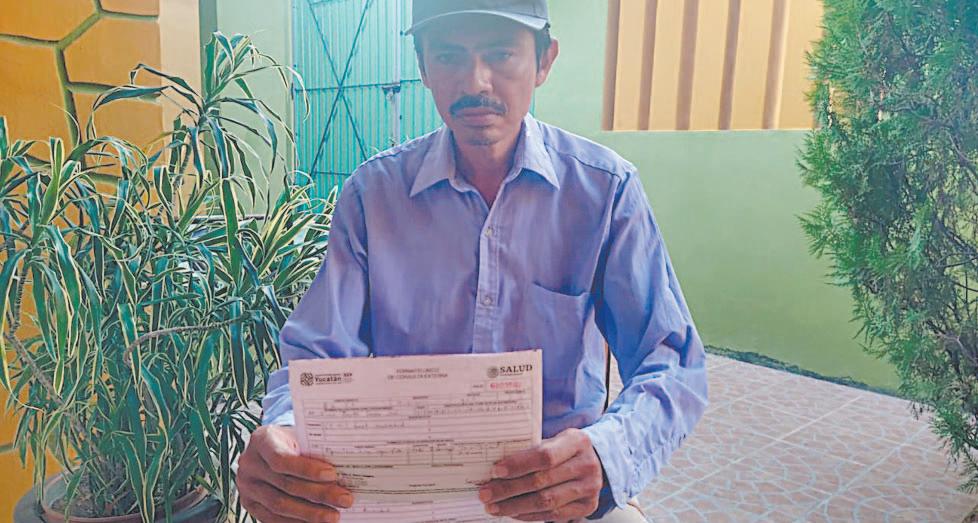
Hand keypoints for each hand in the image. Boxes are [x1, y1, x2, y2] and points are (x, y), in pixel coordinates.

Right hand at [237, 425, 353, 522]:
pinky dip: (295, 522)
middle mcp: (249, 463)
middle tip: (344, 499)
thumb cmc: (292, 440)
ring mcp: (246, 486)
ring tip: (333, 516)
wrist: (272, 448)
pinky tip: (314, 522)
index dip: (307, 469)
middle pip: (285, 485)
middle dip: (318, 494)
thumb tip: (345, 470)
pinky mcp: (250, 504)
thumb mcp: (301, 436)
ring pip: (279, 505)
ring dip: (309, 513)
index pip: (282, 459)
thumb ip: (315, 450)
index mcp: (261, 440)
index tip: (333, 474)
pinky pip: (272, 518)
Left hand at [478, 428, 603, 520]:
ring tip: (494, 506)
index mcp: (577, 442)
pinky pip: (553, 515)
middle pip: (542, 481)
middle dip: (509, 489)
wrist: (595, 460)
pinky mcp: (587, 506)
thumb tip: (496, 468)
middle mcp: (587, 465)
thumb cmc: (565, 448)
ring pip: (546, 502)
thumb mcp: (553, 439)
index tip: (495, 471)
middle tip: (486, 493)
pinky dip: (529, 515)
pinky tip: (512, 513)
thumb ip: (531, 450)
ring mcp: (589, 488)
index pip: (545, 456)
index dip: (518, 465)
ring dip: (515, 506)